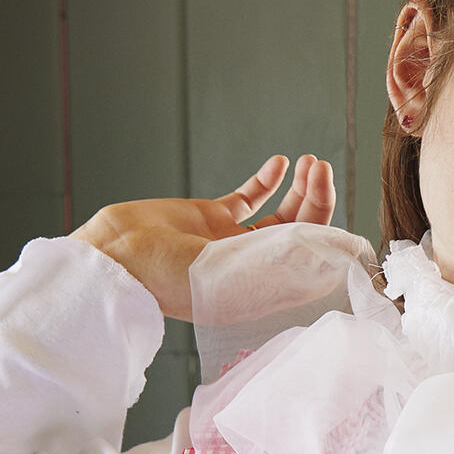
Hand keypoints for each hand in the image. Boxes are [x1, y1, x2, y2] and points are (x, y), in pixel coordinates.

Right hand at [72, 153, 336, 318]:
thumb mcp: (238, 276)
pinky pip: (249, 198)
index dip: (328, 231)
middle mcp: (254, 268)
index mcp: (264, 290)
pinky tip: (279, 163)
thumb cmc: (172, 279)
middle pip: (301, 234)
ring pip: (282, 213)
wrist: (118, 258)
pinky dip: (267, 181)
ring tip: (308, 163)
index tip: (331, 201)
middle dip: (316, 199)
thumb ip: (286, 261)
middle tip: (319, 169)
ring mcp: (234, 242)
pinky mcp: (211, 218)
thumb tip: (335, 249)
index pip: (311, 262)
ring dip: (299, 188)